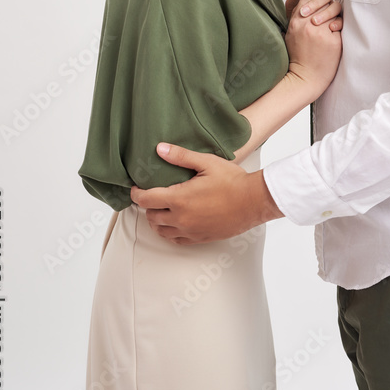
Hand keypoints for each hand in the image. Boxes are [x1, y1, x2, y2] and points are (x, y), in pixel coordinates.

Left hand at [130, 144, 282, 243]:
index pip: (146, 200)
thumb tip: (160, 149)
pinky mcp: (200, 238)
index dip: (136, 193)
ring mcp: (190, 231)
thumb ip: (181, 156)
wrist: (253, 202)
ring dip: (157, 220)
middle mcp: (181, 218)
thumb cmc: (232, 181)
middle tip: (152, 195)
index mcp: (179, 199)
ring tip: (161, 209)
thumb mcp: (207, 163)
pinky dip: (170, 232)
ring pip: (161, 231)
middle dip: (148, 205)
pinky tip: (175, 223)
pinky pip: (176, 240)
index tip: (136, 188)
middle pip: (151, 216)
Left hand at [285, 0, 340, 29]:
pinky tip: (331, 28)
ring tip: (314, 21)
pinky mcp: (338, 20)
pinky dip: (337, 22)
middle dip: (315, 2)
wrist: (299, 37)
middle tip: (304, 12)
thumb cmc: (296, 19)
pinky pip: (341, 19)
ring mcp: (332, 8)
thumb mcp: (291, 7)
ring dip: (325, 13)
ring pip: (335, 5)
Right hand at [285, 0, 341, 96]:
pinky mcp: (333, 41)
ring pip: (333, 10)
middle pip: (322, 1)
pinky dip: (338, 28)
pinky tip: (334, 35)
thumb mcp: (291, 34)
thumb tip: (307, 0)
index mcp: (296, 22)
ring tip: (329, 25)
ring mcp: (321, 33)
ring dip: (333, 16)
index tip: (317, 5)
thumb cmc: (297, 56)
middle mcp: (308, 25)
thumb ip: (297, 17)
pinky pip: (339, 25)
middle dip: (326, 5)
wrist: (305, 78)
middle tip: (325, 14)